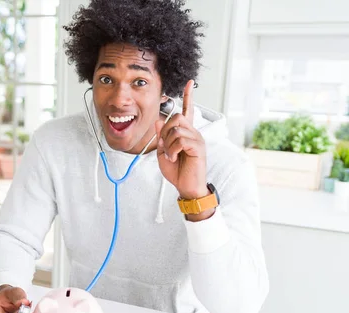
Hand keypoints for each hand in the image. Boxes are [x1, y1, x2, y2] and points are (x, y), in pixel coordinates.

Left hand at [155, 80, 213, 220]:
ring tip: (172, 156)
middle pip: (176, 117)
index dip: (188, 97)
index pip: (188, 111)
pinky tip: (174, 158)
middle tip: (166, 147)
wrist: (186, 187)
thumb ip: (161, 137)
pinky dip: (172, 150)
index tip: (189, 83)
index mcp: (186, 133)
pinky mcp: (198, 147)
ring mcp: (197, 139)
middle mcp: (193, 133)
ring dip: (168, 144)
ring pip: (176, 129)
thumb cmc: (177, 171)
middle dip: (165, 131)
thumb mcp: (164, 152)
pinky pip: (180, 140)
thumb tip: (158, 120)